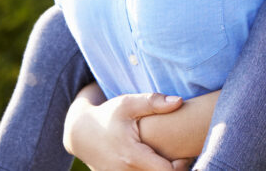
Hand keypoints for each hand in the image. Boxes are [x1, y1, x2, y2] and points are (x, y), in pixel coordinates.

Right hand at [64, 91, 185, 169]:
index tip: (185, 153)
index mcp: (131, 156)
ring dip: (160, 170)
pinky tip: (155, 162)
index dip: (181, 164)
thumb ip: (153, 102)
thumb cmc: (108, 115)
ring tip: (169, 159)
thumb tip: (178, 101)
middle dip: (174, 169)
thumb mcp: (129, 103)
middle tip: (181, 156)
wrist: (80, 133)